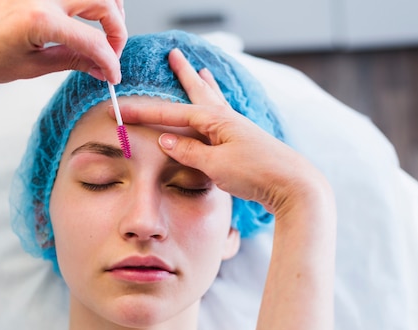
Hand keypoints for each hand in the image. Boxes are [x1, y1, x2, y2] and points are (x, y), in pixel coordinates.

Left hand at [0, 0, 126, 83]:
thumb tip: (100, 67)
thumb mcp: (33, 67)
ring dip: (107, 9)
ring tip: (105, 34)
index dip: (110, 61)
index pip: (93, 40)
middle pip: (104, 1)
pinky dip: (88, 1)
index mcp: (40, 19)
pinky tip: (88, 19)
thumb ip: (72, 62)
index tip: (113, 74)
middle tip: (112, 53)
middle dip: (117, 29)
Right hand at [117, 48, 330, 215]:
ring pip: (215, 102)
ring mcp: (238, 130)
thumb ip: (189, 152)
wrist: (293, 186)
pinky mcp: (245, 143)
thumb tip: (165, 140)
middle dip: (184, 75)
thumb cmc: (256, 173)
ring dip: (204, 86)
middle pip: (200, 93)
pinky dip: (217, 107)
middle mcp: (228, 120)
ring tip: (200, 71)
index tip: (124, 112)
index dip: (147, 113)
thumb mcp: (216, 165)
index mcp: (217, 121)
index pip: (174, 114)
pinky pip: (223, 118)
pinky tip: (220, 110)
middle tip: (174, 55)